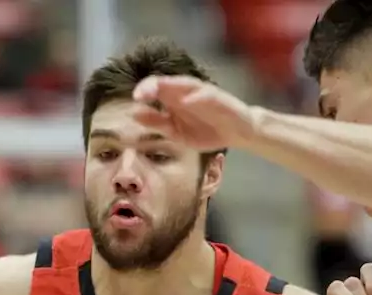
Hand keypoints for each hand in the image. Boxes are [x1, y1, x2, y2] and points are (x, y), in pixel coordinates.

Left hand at [131, 76, 255, 150]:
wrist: (238, 133)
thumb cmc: (207, 129)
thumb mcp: (177, 132)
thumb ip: (157, 122)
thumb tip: (134, 114)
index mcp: (174, 99)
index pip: (155, 89)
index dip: (144, 92)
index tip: (134, 100)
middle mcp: (186, 92)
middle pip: (166, 83)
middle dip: (152, 86)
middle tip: (139, 93)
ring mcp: (203, 93)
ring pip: (185, 84)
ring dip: (171, 85)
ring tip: (157, 88)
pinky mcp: (220, 98)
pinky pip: (207, 95)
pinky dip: (197, 96)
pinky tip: (187, 100)